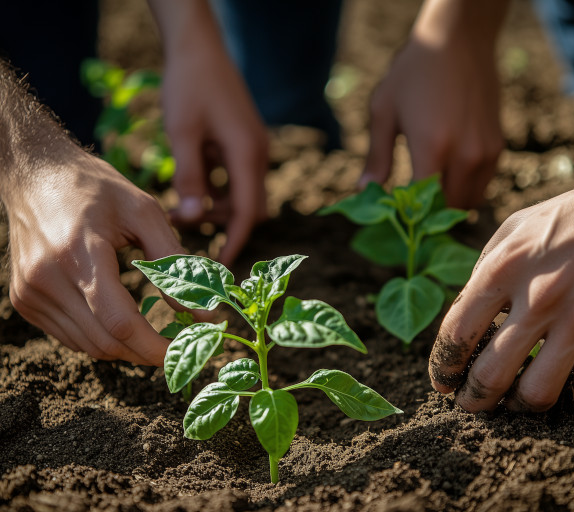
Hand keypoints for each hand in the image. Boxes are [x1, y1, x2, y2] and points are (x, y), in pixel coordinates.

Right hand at [7, 152, 188, 365]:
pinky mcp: (24, 300)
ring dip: (126, 349)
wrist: (36, 175)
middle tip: (177, 348)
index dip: (155, 347)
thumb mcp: (144, 212)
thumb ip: (174, 262)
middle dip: (146, 353)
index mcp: (79, 253)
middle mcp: (48, 279)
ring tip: (153, 336)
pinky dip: (101, 339)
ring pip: (89, 346)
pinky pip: (71, 337)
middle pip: (106, 341)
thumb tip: (206, 312)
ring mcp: (31, 293)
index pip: (120, 323)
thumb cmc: (96, 188)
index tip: (185, 353)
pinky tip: (120, 323)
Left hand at [152, 0, 268, 266]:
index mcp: (248, 155)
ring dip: (215, 207)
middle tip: (189, 233)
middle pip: (249, 208)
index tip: (221, 267)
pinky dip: (215, 189)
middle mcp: (256, 155)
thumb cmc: (190, 84)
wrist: (199, 45)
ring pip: (240, 194)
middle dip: (223, 226)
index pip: (248, 213)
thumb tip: (194, 219)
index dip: (235, 242)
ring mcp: (251, 148)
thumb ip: (190, 179)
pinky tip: (190, 185)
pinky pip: (234, 178)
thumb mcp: (182, 133)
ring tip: (180, 208)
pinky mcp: (242, 142)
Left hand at [360, 1, 505, 208]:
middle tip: (409, 211)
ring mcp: (485, 152)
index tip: (394, 217)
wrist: (459, 38)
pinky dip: (464, 190)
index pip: (422, 206)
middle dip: (427, 216)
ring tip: (427, 195)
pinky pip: (481, 186)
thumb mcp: (384, 112)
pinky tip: (446, 177)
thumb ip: (376, 157)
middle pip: (447, 210)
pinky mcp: (497, 146)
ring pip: (468, 203)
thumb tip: (364, 191)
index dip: (407, 217)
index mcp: (433, 148)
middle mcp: (465, 155)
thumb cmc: (413, 73)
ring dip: (448, 205)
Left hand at [429, 181, 573, 411]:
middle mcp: (539, 299)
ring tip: (511, 402)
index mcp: (503, 269)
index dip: (442, 367)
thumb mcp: (514, 229)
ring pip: (538, 391)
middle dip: (473, 400)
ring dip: (519, 405)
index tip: (441, 382)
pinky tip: (566, 366)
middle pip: (491, 375)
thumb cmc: (567, 217)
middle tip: (469, 404)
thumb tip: (467, 316)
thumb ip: (484, 271)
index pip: (456, 334)